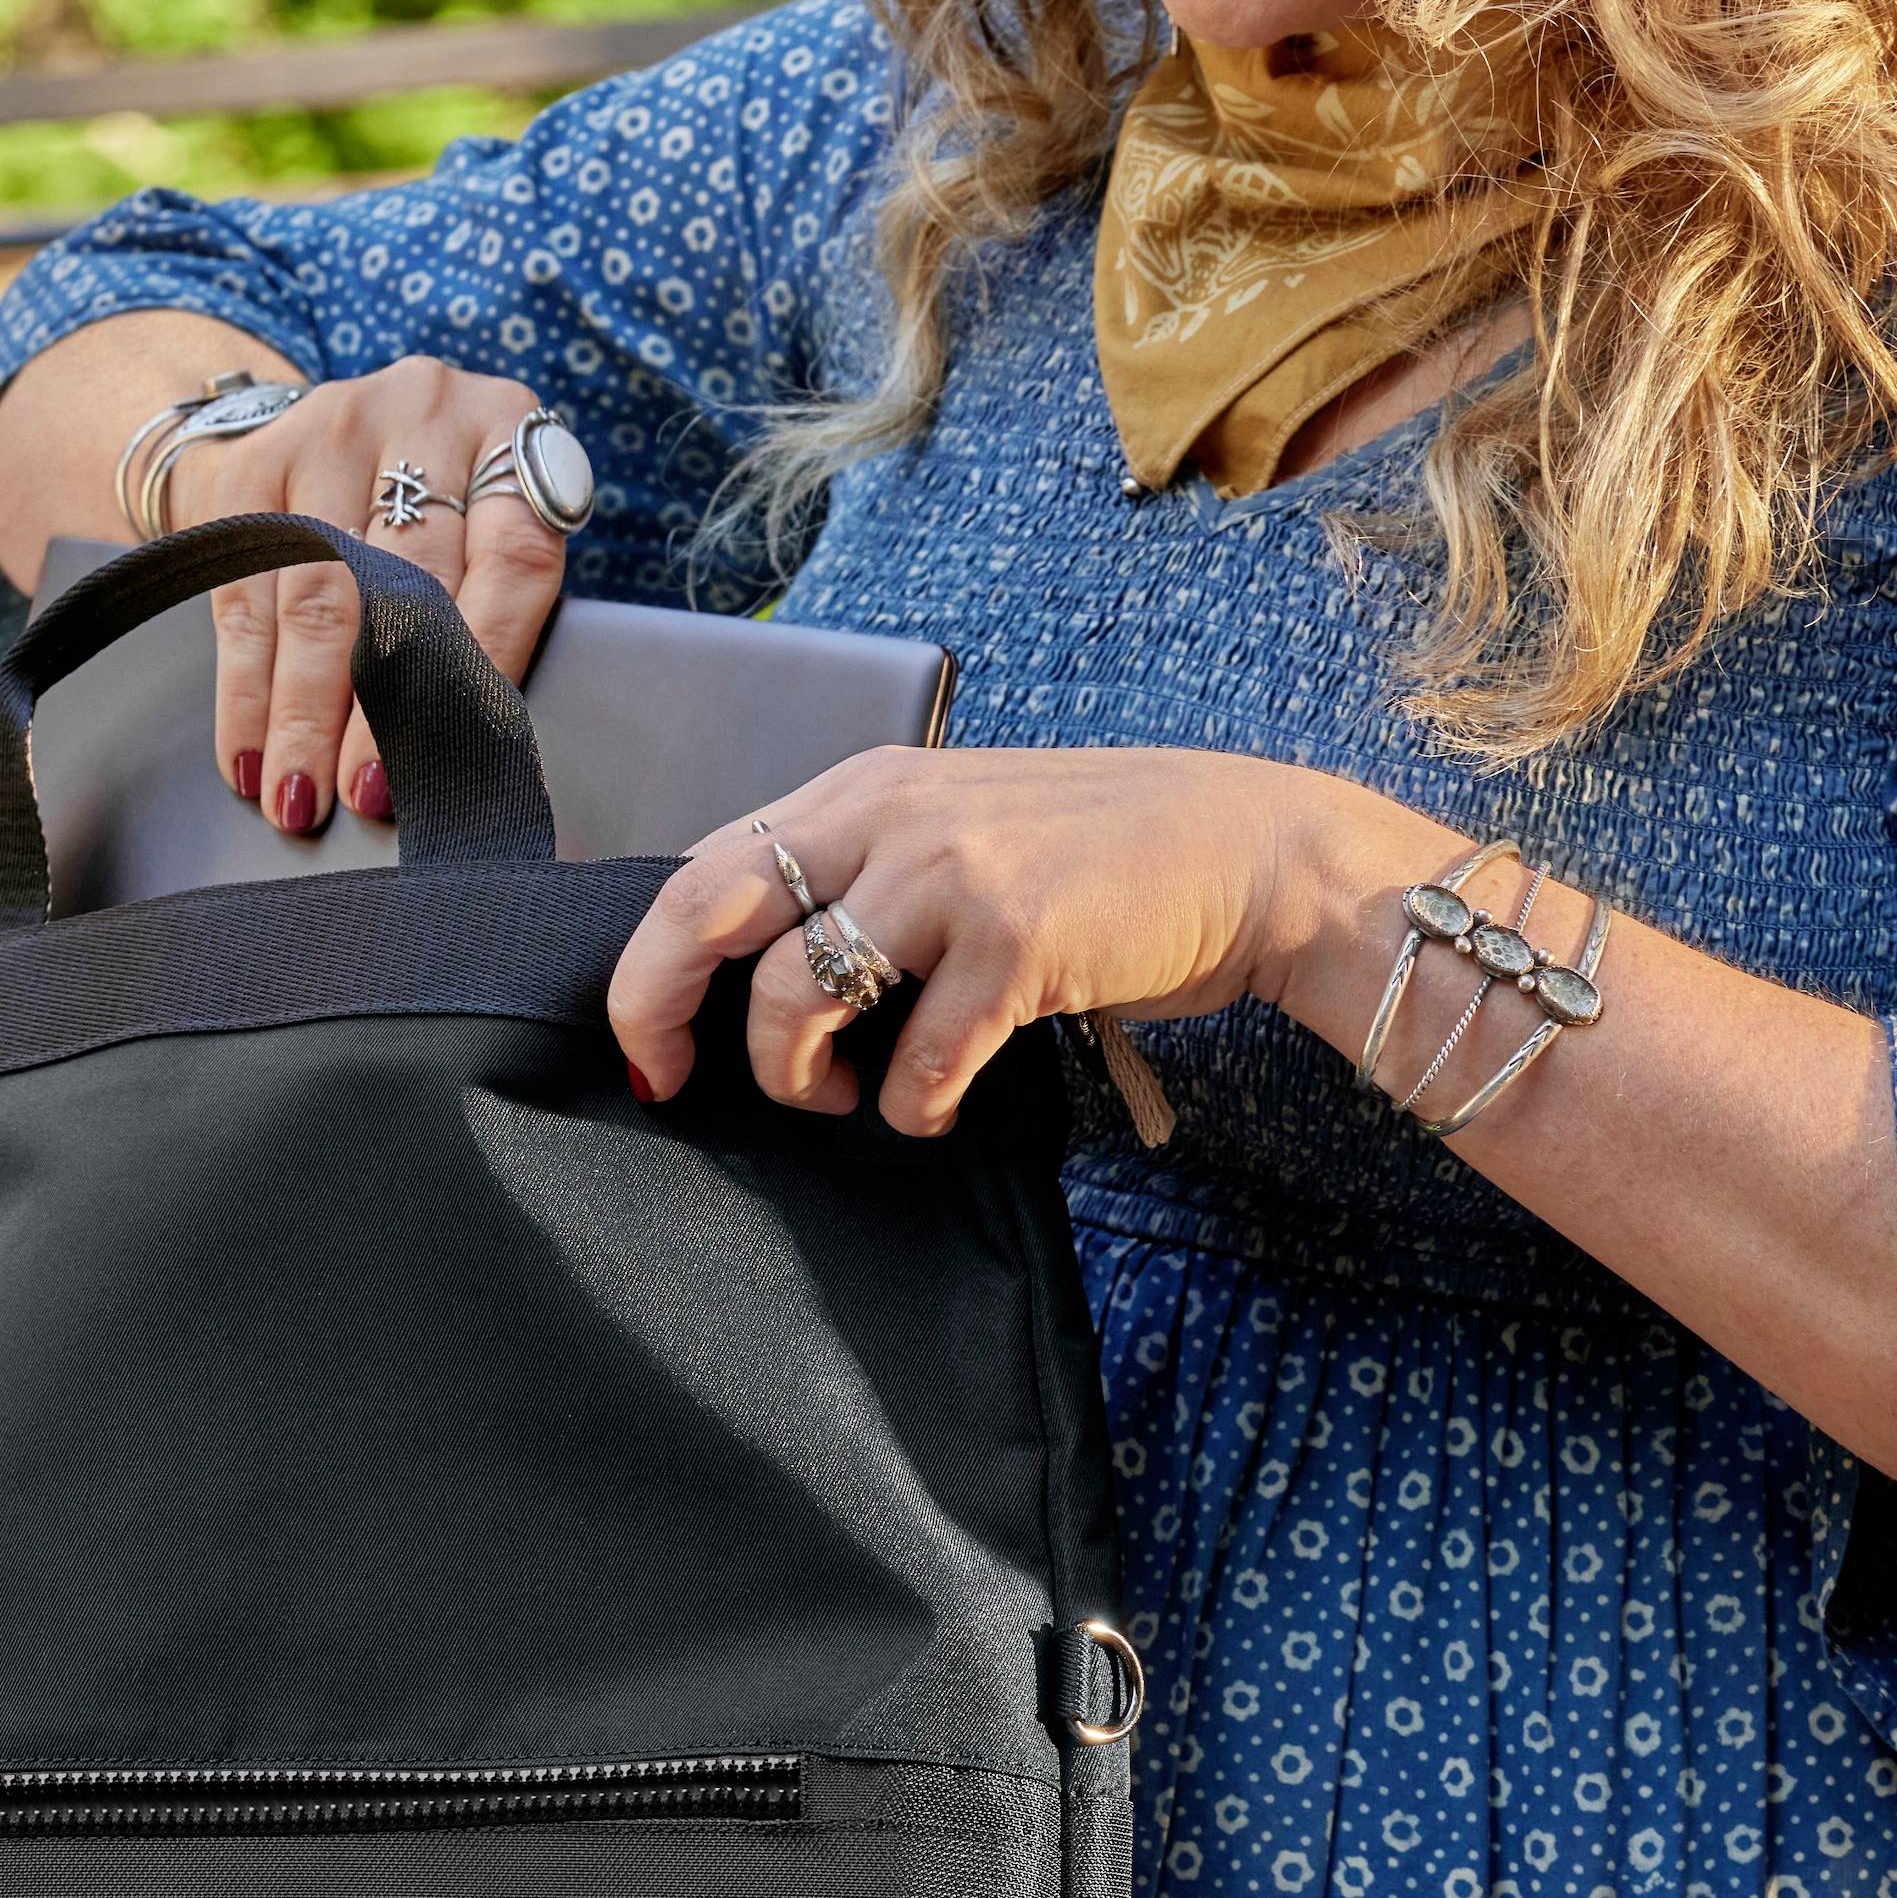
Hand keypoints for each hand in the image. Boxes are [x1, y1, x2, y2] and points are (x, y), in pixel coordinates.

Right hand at [151, 358, 570, 838]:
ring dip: (299, 711)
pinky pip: (243, 592)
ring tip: (293, 792)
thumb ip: (487, 612)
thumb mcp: (481, 531)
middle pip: (401, 582)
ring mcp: (331, 429)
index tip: (454, 752)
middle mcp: (424, 412)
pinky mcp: (255, 463)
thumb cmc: (430, 510)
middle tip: (357, 794)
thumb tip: (466, 756)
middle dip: (375, 706)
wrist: (326, 432)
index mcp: (508, 433)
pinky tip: (247, 751)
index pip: (512, 563)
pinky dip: (243, 686)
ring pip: (314, 594)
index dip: (484, 665)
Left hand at [612, 746, 1405, 1136]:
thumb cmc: (1088, 860)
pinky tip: (931, 1107)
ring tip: (844, 1094)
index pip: (702, 871)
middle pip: (710, 914)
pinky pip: (915, 1060)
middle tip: (675, 1082)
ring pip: (799, 995)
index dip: (649, 969)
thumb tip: (743, 975)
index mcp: (859, 789)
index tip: (650, 1048)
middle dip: (665, 1012)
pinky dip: (909, 1108)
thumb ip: (853, 876)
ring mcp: (953, 876)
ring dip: (800, 1077)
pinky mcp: (1017, 943)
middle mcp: (890, 817)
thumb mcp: (948, 834)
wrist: (1247, 851)